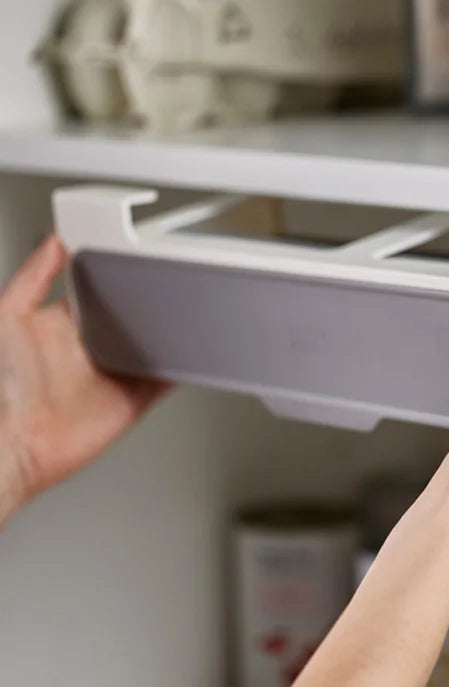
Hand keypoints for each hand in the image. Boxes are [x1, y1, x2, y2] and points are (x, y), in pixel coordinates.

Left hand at [0, 236, 167, 523]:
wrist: (13, 445)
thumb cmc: (0, 388)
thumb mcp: (6, 317)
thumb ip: (33, 277)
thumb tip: (54, 241)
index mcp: (59, 326)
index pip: (97, 293)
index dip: (117, 277)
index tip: (137, 259)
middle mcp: (88, 349)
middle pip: (130, 318)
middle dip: (150, 305)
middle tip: (170, 287)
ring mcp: (113, 375)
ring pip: (152, 347)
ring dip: (169, 335)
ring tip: (188, 315)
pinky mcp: (132, 400)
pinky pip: (164, 381)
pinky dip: (181, 369)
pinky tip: (191, 353)